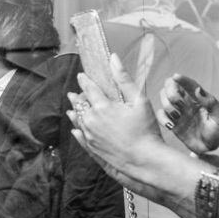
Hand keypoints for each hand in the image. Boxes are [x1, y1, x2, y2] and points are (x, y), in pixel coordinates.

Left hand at [66, 54, 166, 194]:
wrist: (144, 159)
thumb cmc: (146, 129)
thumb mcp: (139, 100)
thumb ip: (124, 79)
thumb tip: (113, 58)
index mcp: (102, 106)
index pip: (89, 88)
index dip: (84, 81)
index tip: (81, 76)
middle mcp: (91, 120)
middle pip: (80, 104)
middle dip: (78, 96)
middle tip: (75, 92)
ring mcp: (90, 135)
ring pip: (78, 119)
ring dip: (76, 111)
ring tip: (72, 107)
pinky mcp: (92, 147)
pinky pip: (79, 135)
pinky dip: (76, 128)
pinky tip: (75, 128)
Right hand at [158, 74, 218, 153]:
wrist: (212, 148)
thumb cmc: (218, 130)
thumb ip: (211, 102)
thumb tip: (198, 90)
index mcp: (198, 97)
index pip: (188, 84)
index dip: (182, 79)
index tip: (176, 76)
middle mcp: (186, 101)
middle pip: (170, 86)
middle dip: (171, 92)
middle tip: (179, 103)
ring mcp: (177, 111)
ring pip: (163, 98)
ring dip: (167, 105)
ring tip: (177, 116)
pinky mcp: (172, 122)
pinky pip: (160, 115)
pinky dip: (162, 118)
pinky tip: (170, 125)